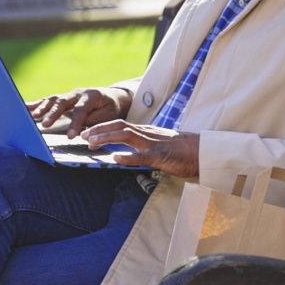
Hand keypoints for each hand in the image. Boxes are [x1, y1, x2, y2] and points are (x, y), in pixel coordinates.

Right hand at [26, 87, 131, 138]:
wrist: (112, 97)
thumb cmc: (111, 109)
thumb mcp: (110, 117)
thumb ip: (97, 126)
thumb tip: (88, 140)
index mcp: (92, 96)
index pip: (81, 110)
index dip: (75, 124)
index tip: (71, 137)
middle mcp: (78, 93)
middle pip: (63, 102)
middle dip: (53, 113)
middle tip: (46, 125)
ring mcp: (69, 95)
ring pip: (54, 100)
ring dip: (42, 108)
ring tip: (33, 117)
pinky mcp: (63, 99)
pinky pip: (48, 100)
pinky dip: (36, 104)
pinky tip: (24, 107)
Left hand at [82, 121, 199, 177]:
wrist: (202, 151)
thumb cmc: (181, 151)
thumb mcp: (158, 145)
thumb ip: (141, 147)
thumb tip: (124, 153)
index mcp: (145, 131)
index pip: (120, 125)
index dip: (102, 127)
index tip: (87, 132)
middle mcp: (146, 134)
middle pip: (119, 126)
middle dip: (99, 129)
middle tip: (82, 136)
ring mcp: (153, 144)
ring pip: (126, 136)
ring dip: (106, 138)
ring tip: (91, 143)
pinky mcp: (160, 155)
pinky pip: (141, 156)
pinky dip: (127, 157)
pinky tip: (115, 160)